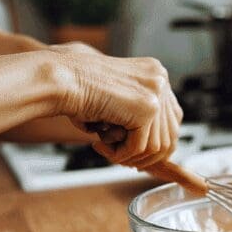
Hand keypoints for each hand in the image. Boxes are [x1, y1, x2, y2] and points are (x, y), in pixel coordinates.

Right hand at [50, 45, 182, 169]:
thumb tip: (159, 151)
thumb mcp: (116, 103)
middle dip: (144, 155)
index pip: (171, 118)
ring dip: (129, 156)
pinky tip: (99, 144)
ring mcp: (156, 92)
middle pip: (169, 135)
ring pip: (156, 146)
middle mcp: (160, 78)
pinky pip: (140, 147)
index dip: (154, 142)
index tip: (133, 154)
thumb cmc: (77, 91)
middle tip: (120, 158)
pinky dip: (119, 154)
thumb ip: (138, 118)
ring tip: (104, 149)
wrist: (59, 79)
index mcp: (155, 73)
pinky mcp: (147, 107)